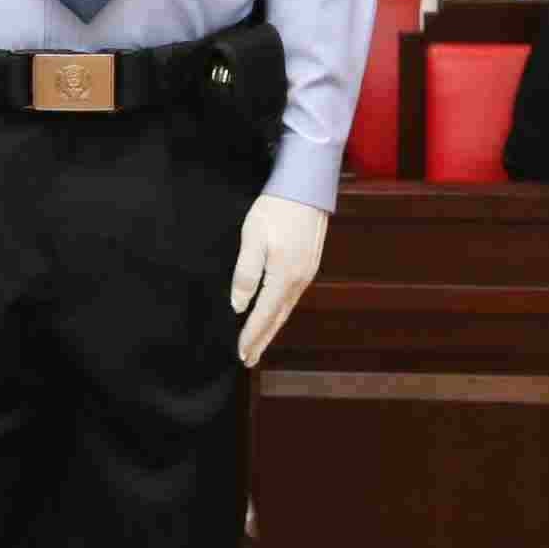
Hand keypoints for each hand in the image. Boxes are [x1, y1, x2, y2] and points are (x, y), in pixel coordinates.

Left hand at [229, 194, 326, 366]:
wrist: (306, 187)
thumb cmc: (275, 210)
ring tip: (259, 344)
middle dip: (263, 340)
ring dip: (272, 328)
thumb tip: (239, 305)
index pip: (264, 314)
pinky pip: (292, 297)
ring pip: (287, 309)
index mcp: (283, 276)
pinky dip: (281, 312)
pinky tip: (274, 315)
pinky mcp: (309, 264)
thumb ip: (246, 273)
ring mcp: (307, 273)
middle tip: (249, 360)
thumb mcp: (252, 238)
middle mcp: (299, 280)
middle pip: (278, 318)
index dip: (251, 335)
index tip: (240, 353)